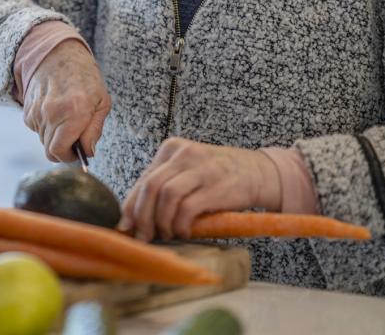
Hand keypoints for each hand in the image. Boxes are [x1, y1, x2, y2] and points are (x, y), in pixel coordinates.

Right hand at [21, 40, 110, 162]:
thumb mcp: (102, 102)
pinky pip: (36, 129)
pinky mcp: (27, 109)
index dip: (69, 157)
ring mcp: (36, 111)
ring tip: (66, 119)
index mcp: (74, 112)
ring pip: (43, 140)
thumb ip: (95, 131)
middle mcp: (51, 113)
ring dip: (55, 137)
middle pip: (50, 150)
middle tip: (74, 140)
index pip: (60, 151)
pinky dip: (46, 127)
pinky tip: (55, 111)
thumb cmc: (85, 78)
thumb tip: (87, 152)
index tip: (77, 152)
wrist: (59, 54)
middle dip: (63, 150)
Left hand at [119, 138, 281, 240]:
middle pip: (150, 186)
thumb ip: (163, 187)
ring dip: (162, 222)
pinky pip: (187, 208)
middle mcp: (184, 153)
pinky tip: (185, 232)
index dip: (131, 206)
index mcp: (172, 148)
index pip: (143, 179)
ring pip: (166, 196)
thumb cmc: (216, 177)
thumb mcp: (187, 172)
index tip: (126, 228)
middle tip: (145, 236)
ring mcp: (201, 168)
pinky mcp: (216, 186)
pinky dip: (181, 224)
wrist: (258, 172)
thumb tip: (132, 219)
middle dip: (143, 217)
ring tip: (168, 234)